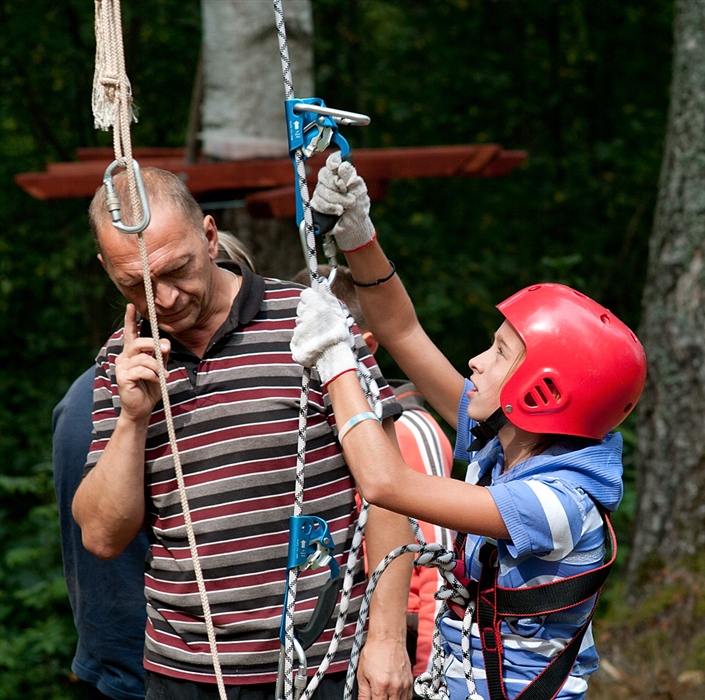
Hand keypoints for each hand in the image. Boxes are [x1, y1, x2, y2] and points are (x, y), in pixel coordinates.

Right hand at [115, 304, 169, 422]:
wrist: (142, 408)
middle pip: (140, 343)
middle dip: (155, 345)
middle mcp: (124, 357)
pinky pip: (142, 370)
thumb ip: (162, 356)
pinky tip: (156, 381)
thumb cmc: (150, 388)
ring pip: (144, 358)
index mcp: (132, 353)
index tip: (131, 305)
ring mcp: (121, 367)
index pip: (130, 333)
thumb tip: (166, 343)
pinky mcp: (122, 377)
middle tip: (166, 350)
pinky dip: (153, 375)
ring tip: (162, 376)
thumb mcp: (160, 368)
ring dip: (157, 367)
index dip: (129, 319)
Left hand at [291, 283, 356, 385]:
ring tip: (320, 334)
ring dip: (307, 326)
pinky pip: (298, 336)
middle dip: (310, 313)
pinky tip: (315, 342)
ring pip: (300, 323)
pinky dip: (304, 338)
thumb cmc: (338, 333)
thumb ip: (328, 297)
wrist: (333, 356)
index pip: (306, 294)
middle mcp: (303, 314)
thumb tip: (322, 284)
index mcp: (314, 305)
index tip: (319, 305)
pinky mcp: (294, 340)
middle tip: (322, 322)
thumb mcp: (338, 312)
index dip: (312, 299)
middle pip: (302, 308)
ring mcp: (298, 328)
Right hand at [312, 151, 375, 251]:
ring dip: (337, 200)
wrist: (354, 225)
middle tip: (349, 196)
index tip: (336, 168)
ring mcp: (320, 192)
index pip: (332, 161)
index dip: (332, 162)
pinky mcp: (316, 204)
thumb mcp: (359, 190)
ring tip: (347, 207)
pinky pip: (318, 202)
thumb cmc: (358, 206)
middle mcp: (328, 180)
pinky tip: (338, 211)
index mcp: (340, 173)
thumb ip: (351, 177)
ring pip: (321, 190)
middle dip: (337, 187)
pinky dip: (330, 208)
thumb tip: (341, 166)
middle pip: (324, 175)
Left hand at [357, 636, 412, 699]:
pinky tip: (394, 696)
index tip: (371, 699)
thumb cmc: (374, 650)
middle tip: (377, 696)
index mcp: (381, 685)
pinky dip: (401, 699)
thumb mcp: (362, 673)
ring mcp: (404, 684)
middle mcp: (394, 687)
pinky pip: (408, 698)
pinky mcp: (409, 681)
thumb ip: (363, 693)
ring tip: (385, 695)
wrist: (387, 636)